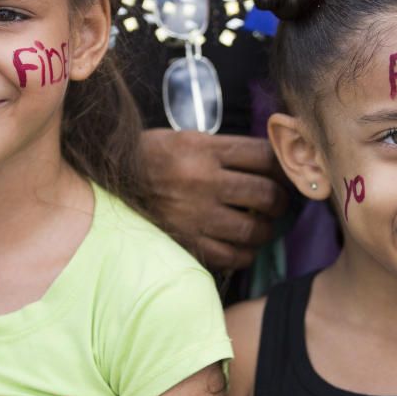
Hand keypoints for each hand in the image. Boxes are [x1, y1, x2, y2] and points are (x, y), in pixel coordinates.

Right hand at [140, 129, 288, 270]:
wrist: (111, 181)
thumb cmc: (153, 157)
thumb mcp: (187, 140)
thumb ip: (226, 151)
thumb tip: (272, 164)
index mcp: (203, 149)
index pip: (264, 157)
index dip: (283, 167)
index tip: (285, 175)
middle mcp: (202, 181)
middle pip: (266, 194)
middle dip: (280, 201)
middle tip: (278, 203)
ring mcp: (195, 215)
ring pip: (254, 229)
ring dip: (266, 229)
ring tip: (263, 225)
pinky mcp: (187, 242)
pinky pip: (233, 255)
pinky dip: (246, 253)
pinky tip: (243, 245)